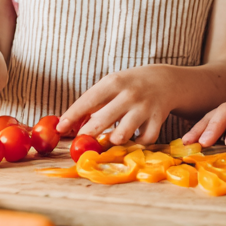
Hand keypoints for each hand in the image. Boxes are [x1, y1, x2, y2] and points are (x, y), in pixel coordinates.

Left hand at [57, 66, 178, 144]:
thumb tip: (67, 125)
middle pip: (103, 120)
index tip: (60, 128)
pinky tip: (131, 140)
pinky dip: (134, 144)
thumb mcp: (111, 85)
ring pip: (122, 134)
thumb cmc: (129, 85)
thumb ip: (92, 103)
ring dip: (112, 141)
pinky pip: (143, 141)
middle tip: (80, 142)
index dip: (73, 115)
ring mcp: (145, 108)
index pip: (89, 100)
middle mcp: (129, 94)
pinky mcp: (158, 120)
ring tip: (109, 139)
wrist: (164, 81)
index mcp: (114, 82)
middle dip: (88, 134)